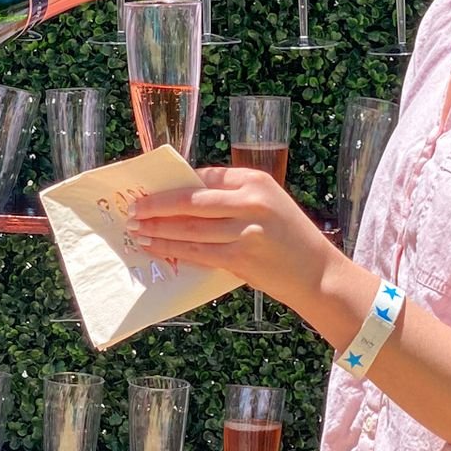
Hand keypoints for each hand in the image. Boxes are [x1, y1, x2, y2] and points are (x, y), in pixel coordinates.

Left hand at [127, 167, 341, 314]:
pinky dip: (172, 249)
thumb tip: (183, 202)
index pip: (205, 177)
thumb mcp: (267, 206)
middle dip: (157, 206)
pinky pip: (197, 252)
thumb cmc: (289, 238)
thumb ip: (232, 200)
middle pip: (191, 201)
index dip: (174, 184)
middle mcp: (251, 201)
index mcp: (256, 181)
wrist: (317, 273)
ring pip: (189, 228)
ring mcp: (246, 230)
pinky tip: (156, 247)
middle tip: (134, 209)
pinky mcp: (241, 257)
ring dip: (159, 230)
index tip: (151, 189)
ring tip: (137, 230)